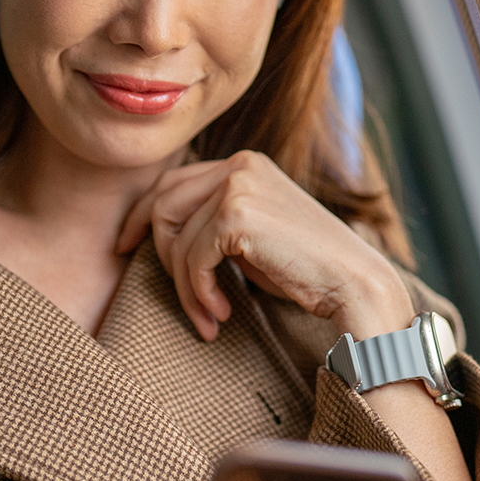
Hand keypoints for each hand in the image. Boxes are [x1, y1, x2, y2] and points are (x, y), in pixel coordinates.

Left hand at [117, 151, 412, 341]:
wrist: (354, 285)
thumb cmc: (306, 271)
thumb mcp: (252, 238)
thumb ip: (214, 223)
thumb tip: (158, 232)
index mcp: (245, 163)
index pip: (172, 182)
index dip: (141, 216)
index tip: (125, 248)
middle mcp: (240, 164)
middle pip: (163, 204)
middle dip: (160, 256)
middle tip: (185, 302)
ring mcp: (239, 184)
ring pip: (175, 236)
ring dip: (185, 287)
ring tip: (210, 317)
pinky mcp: (236, 213)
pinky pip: (192, 258)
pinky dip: (199, 292)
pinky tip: (222, 314)